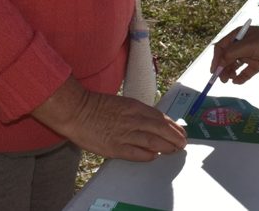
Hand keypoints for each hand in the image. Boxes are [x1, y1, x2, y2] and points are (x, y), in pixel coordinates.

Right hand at [33, 76, 186, 160]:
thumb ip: (137, 112)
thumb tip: (152, 121)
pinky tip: (154, 156)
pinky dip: (148, 155)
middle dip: (174, 137)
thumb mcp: (122, 103)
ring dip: (166, 147)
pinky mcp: (115, 147)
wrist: (76, 111)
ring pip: (153, 142)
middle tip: (182, 143)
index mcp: (135, 107)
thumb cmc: (95, 106)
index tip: (180, 130)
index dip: (172, 125)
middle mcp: (133, 120)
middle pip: (161, 130)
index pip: (160, 117)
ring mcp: (125, 134)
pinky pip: (137, 153)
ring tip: (174, 150)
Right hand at [210, 25, 258, 82]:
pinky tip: (237, 82)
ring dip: (230, 73)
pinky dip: (240, 78)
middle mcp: (241, 46)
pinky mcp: (255, 65)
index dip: (216, 58)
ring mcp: (248, 56)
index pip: (221, 47)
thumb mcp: (247, 46)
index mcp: (237, 36)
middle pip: (226, 58)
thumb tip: (219, 63)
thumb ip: (231, 54)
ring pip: (234, 66)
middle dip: (222, 68)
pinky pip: (245, 72)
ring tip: (229, 80)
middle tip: (222, 79)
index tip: (214, 70)